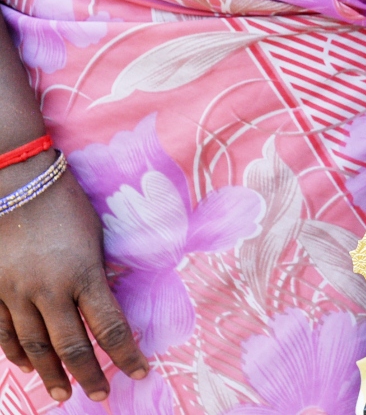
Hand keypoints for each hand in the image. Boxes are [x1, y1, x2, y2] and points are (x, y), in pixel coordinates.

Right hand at [0, 157, 147, 401]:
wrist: (16, 183)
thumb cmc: (67, 204)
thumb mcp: (97, 237)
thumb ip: (102, 273)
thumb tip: (115, 301)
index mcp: (84, 275)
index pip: (111, 328)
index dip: (127, 355)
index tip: (141, 373)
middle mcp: (49, 290)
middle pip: (71, 345)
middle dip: (88, 374)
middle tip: (100, 396)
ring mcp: (14, 292)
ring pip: (33, 345)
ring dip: (50, 373)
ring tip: (62, 392)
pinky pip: (3, 330)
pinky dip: (15, 352)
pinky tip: (26, 365)